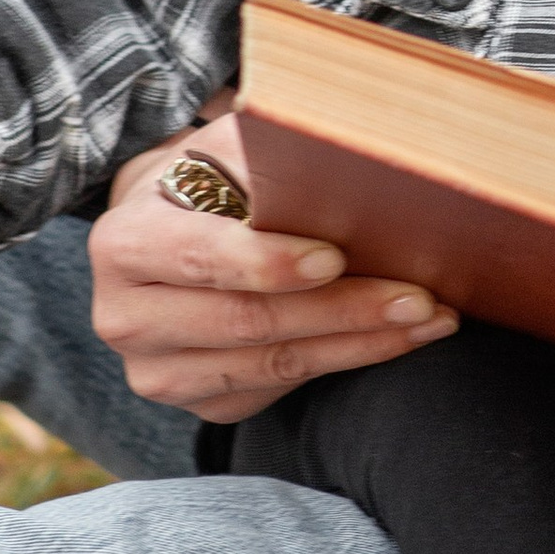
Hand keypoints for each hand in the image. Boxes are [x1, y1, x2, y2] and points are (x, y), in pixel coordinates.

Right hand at [89, 112, 459, 423]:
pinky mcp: (202, 404)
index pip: (200, 257)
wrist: (174, 236)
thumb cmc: (214, 181)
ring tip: (431, 317)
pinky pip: (283, 388)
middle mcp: (126, 318)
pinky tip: (399, 337)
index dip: (268, 261)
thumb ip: (269, 154)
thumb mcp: (229, 149)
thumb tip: (348, 159)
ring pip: (273, 364)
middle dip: (342, 308)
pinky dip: (349, 360)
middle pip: (247, 321)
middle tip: (418, 295)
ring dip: (361, 341)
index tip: (335, 256)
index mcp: (124, 244)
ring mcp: (159, 372)